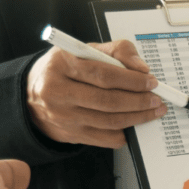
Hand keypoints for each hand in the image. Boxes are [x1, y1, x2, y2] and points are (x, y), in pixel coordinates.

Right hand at [27, 39, 166, 147]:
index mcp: (62, 64)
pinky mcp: (70, 134)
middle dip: (139, 102)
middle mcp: (59, 91)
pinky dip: (124, 133)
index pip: (104, 74)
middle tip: (156, 100)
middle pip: (108, 101)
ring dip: (138, 118)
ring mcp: (64, 116)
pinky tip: (134, 125)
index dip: (132, 80)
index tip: (151, 82)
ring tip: (153, 111)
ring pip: (110, 121)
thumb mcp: (84, 50)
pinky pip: (105, 138)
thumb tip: (141, 68)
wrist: (31, 95)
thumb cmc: (64, 70)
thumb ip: (116, 51)